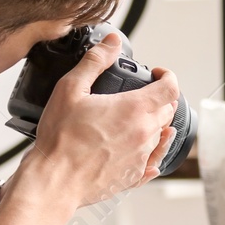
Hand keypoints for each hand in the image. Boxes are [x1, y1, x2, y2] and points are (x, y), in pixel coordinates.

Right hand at [25, 32, 179, 206]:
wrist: (54, 181)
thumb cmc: (60, 138)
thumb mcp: (70, 88)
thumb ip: (95, 61)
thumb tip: (112, 43)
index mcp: (134, 110)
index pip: (170, 88)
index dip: (167, 76)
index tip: (157, 73)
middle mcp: (144, 134)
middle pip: (168, 111)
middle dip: (160, 97)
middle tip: (144, 93)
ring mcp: (141, 157)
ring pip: (160, 135)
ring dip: (154, 122)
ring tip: (137, 117)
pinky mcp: (133, 177)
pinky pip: (154, 163)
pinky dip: (155, 151)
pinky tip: (145, 148)